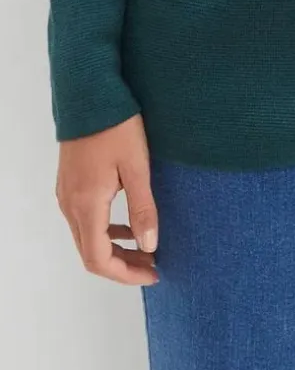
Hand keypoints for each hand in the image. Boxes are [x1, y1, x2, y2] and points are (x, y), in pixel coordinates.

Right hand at [55, 112, 159, 284]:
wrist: (89, 95)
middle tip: (153, 265)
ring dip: (115, 248)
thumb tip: (150, 246)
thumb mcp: (137, 167)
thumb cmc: (116, 127)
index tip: (153, 274)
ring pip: (87, 238)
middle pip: (91, 253)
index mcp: (86, 206)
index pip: (99, 260)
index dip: (125, 275)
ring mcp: (67, 195)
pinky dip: (106, 230)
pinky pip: (84, 220)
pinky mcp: (70, 184)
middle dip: (122, 265)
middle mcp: (70, 205)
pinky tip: (129, 223)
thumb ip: (143, 208)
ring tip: (146, 247)